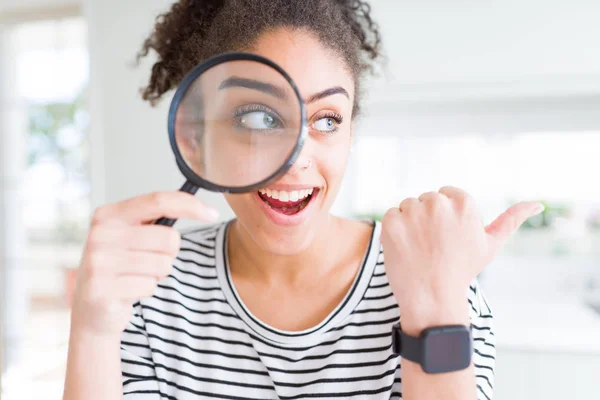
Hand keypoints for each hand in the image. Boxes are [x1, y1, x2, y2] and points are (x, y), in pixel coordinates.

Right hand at [70, 191, 218, 338]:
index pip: (158, 201)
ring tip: (135, 276)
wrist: (90, 310)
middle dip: (169, 254)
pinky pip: (150, 285)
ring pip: (163, 264)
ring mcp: (99, 262)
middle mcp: (100, 234)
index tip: (212, 213)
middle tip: (147, 262)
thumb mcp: (130, 236)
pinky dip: (146, 290)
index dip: (190, 206)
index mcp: (108, 215)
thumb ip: (154, 220)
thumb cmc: (119, 267)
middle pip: (168, 237)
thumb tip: (199, 207)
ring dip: (157, 274)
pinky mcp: (102, 289)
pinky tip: (128, 291)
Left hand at [381, 186, 542, 330]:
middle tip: (434, 245)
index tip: (448, 237)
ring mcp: (413, 211)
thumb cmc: (462, 270)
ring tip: (420, 247)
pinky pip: (390, 215)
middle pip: (426, 200)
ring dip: (410, 223)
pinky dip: (394, 230)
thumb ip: (512, 220)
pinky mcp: (392, 222)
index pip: (446, 194)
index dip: (445, 217)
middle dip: (428, 218)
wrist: (433, 298)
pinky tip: (405, 248)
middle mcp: (438, 202)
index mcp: (463, 202)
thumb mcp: (491, 244)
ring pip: (407, 206)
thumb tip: (538, 203)